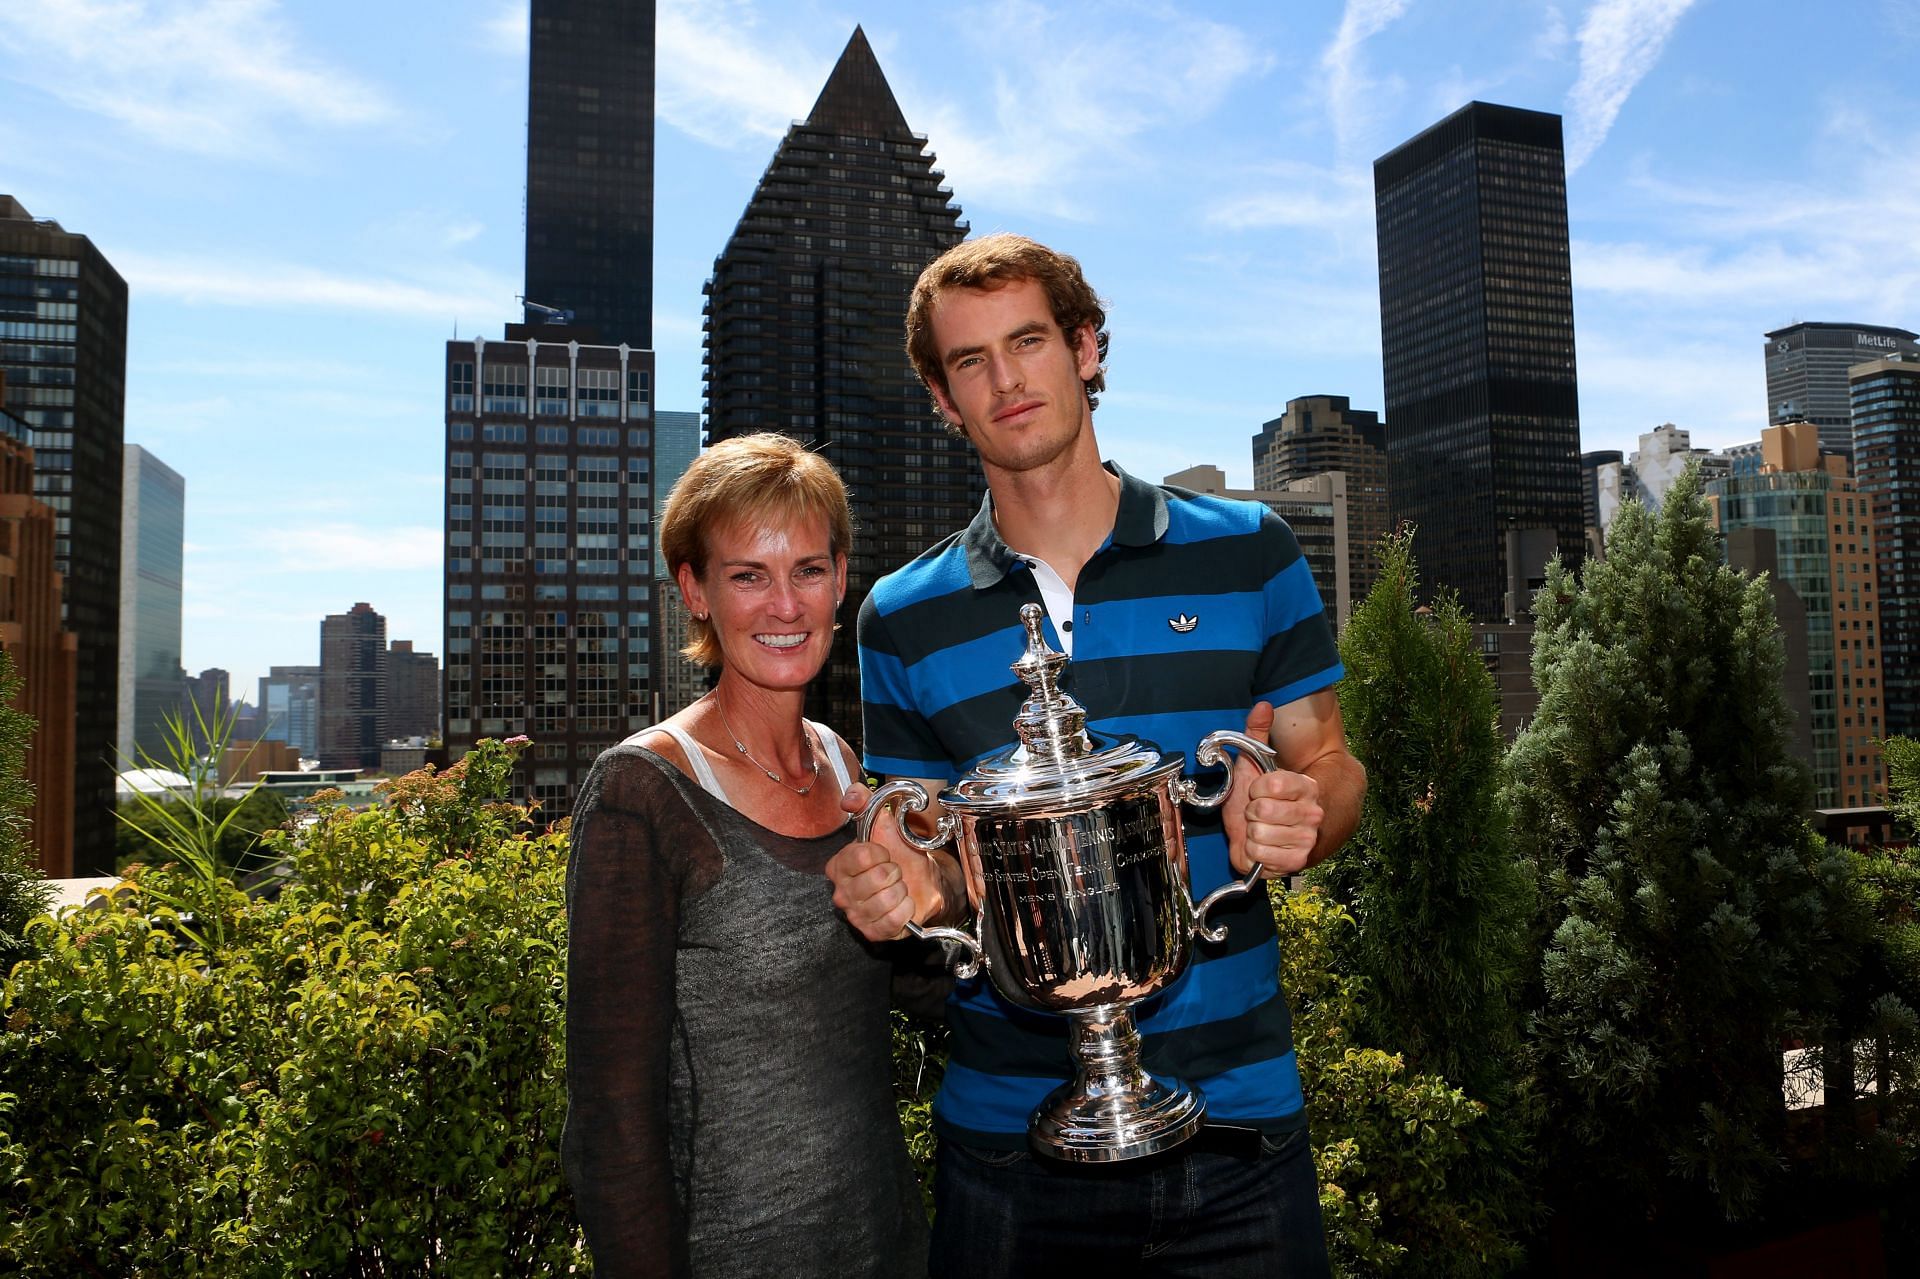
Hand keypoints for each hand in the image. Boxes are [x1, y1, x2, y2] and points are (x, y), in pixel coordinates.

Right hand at [827, 782, 950, 941]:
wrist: (922, 881)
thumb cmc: (900, 854)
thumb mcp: (884, 823)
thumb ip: (865, 801)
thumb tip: (849, 797)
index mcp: (838, 866)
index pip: (861, 856)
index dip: (880, 852)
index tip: (885, 853)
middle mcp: (841, 893)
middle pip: (877, 879)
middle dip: (894, 872)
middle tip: (894, 873)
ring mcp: (856, 915)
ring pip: (887, 900)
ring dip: (901, 891)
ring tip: (898, 888)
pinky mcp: (872, 933)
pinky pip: (894, 920)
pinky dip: (906, 910)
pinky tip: (903, 905)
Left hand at [1222, 702, 1323, 878]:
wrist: (1272, 834)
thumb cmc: (1261, 800)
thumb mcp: (1253, 765)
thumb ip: (1255, 734)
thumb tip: (1263, 705)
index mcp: (1307, 786)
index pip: (1272, 785)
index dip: (1254, 789)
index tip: (1257, 792)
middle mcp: (1312, 813)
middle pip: (1262, 811)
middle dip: (1250, 813)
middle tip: (1257, 814)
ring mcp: (1307, 839)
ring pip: (1259, 834)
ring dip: (1251, 834)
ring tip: (1260, 830)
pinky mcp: (1297, 862)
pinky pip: (1260, 855)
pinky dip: (1253, 853)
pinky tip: (1261, 847)